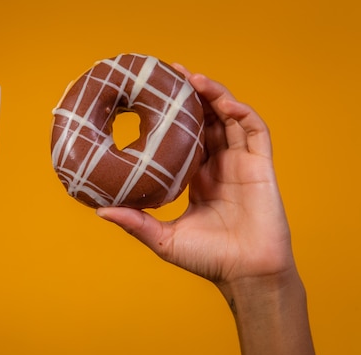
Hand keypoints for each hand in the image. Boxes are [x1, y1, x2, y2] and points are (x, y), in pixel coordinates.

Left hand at [97, 67, 296, 289]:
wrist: (247, 275)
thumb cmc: (208, 260)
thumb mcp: (164, 238)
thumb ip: (135, 223)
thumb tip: (100, 211)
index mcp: (198, 179)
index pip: (185, 137)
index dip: (173, 116)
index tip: (154, 96)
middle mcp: (219, 166)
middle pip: (207, 120)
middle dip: (192, 96)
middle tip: (172, 73)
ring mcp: (241, 164)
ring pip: (229, 119)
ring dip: (215, 96)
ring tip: (194, 78)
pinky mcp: (261, 167)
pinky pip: (255, 132)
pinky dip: (241, 113)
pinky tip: (224, 103)